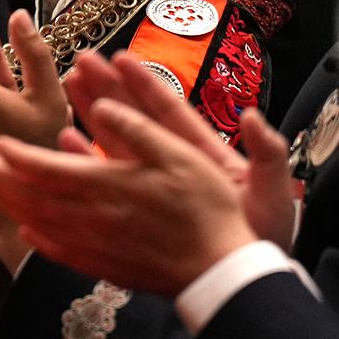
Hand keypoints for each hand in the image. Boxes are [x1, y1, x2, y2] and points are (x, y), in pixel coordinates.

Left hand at [0, 62, 270, 297]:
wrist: (219, 271)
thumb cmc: (207, 209)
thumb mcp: (181, 155)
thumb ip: (137, 129)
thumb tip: (103, 105)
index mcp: (107, 184)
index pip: (44, 168)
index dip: (16, 155)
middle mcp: (92, 216)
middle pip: (32, 197)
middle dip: (2, 179)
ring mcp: (95, 245)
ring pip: (40, 224)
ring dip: (12, 205)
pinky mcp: (104, 268)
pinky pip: (60, 253)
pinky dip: (38, 239)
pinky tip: (29, 231)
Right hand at [64, 51, 300, 248]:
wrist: (248, 281)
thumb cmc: (264, 238)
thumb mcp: (272, 192)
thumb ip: (267, 153)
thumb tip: (252, 115)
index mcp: (204, 155)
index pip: (169, 112)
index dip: (146, 85)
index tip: (122, 58)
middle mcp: (173, 166)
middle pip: (136, 120)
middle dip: (109, 90)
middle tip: (81, 62)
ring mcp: (153, 188)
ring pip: (117, 144)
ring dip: (92, 116)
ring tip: (69, 88)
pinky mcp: (139, 211)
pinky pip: (108, 183)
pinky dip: (87, 163)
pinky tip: (66, 143)